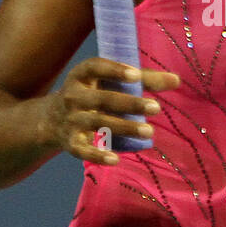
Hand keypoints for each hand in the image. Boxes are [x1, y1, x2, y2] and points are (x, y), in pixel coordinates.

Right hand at [41, 57, 180, 164]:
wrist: (50, 119)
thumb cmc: (93, 94)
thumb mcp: (109, 83)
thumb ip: (143, 80)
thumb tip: (176, 80)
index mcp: (81, 76)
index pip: (95, 67)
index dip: (114, 70)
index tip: (136, 75)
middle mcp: (73, 96)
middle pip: (102, 99)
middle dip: (129, 104)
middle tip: (156, 108)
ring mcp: (70, 120)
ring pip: (98, 123)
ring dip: (124, 128)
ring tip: (149, 132)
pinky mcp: (70, 142)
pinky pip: (83, 150)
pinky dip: (98, 155)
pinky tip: (116, 159)